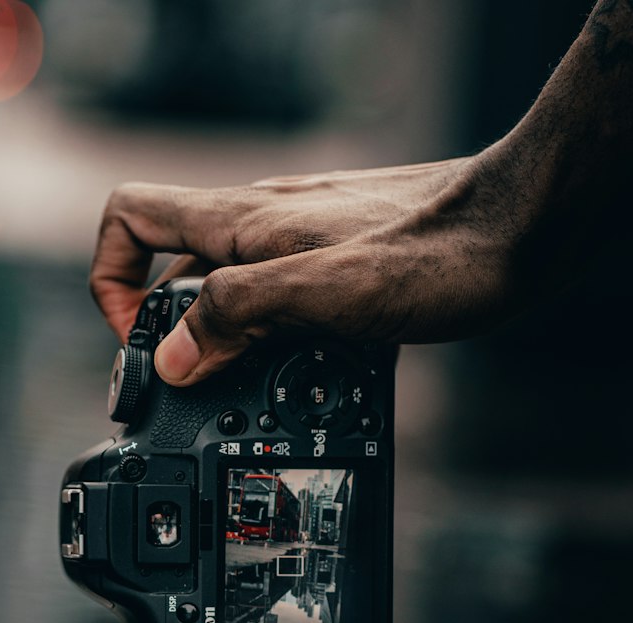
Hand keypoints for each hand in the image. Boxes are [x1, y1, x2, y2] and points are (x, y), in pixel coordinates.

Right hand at [89, 154, 532, 385]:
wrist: (522, 230)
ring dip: (228, 348)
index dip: (110, 280)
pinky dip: (278, 345)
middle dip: (172, 337)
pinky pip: (279, 305)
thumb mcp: (320, 294)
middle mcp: (262, 225)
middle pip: (174, 272)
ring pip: (230, 294)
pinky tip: (309, 376)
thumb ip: (236, 317)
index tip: (137, 340)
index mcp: (242, 222)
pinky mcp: (337, 266)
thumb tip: (173, 358)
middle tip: (194, 392)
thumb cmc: (436, 255)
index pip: (131, 218)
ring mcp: (300, 243)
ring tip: (254, 393)